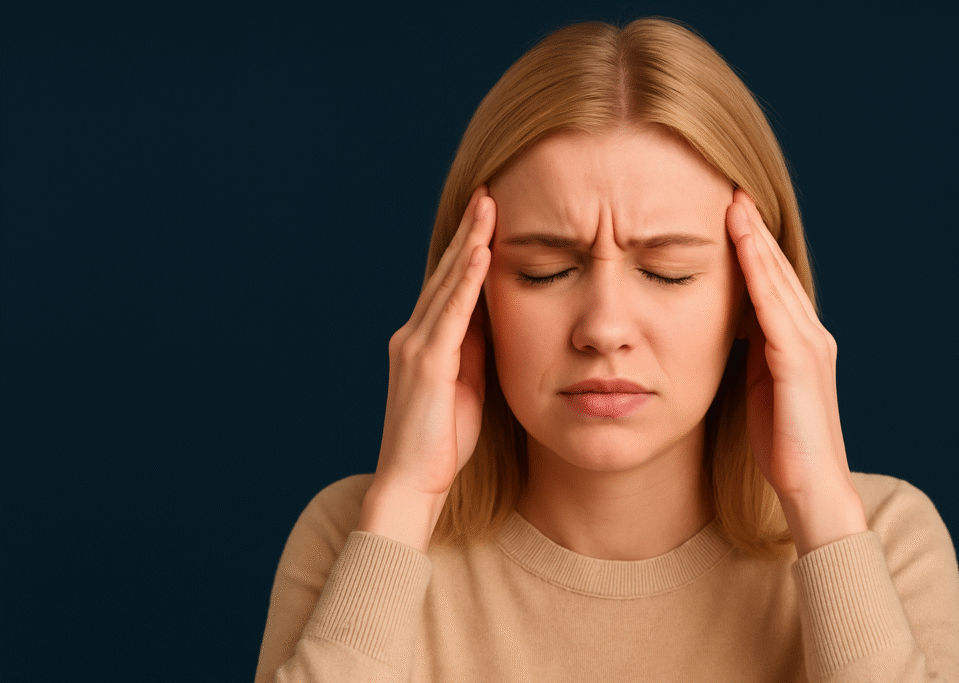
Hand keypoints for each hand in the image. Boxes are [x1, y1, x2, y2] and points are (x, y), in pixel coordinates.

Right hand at [358, 186, 494, 550]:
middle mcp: (413, 336)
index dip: (468, 250)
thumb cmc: (440, 445)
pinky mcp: (426, 363)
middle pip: (445, 274)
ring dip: (470, 243)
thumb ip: (476, 352)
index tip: (489, 218)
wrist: (410, 484)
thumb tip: (496, 319)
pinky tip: (481, 252)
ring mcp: (415, 347)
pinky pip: (451, 313)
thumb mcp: (467, 388)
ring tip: (489, 207)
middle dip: (469, 233)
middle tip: (489, 194)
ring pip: (446, 284)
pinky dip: (466, 281)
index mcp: (423, 343)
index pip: (449, 287)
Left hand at [726, 189, 865, 555]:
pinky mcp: (799, 364)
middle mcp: (809, 336)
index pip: (771, 282)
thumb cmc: (780, 444)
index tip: (725, 210)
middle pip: (776, 270)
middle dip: (752, 229)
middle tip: (729, 189)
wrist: (809, 489)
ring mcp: (809, 347)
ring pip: (777, 281)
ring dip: (755, 240)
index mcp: (796, 342)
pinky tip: (743, 248)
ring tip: (733, 203)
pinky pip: (774, 309)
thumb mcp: (758, 386)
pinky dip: (760, 274)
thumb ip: (750, 352)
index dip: (750, 245)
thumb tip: (725, 325)